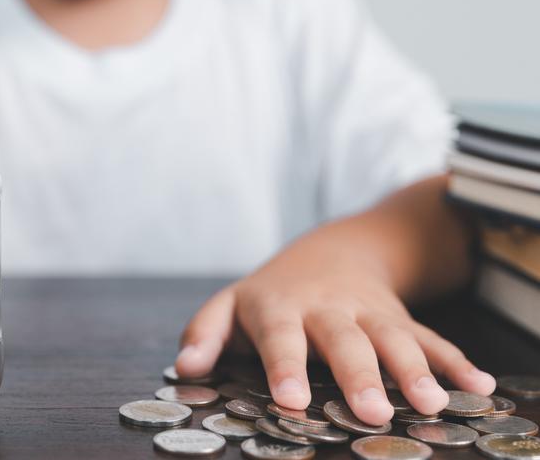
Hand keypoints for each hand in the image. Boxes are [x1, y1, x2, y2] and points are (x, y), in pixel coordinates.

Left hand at [176, 252, 495, 425]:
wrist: (332, 251)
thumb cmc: (271, 293)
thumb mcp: (230, 305)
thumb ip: (204, 333)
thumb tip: (184, 369)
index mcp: (280, 307)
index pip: (280, 337)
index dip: (284, 367)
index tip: (289, 401)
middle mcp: (327, 308)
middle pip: (344, 341)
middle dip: (359, 375)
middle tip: (372, 412)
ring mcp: (368, 311)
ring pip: (394, 338)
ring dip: (415, 369)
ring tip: (432, 404)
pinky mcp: (400, 317)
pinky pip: (432, 337)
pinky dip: (456, 361)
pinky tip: (480, 387)